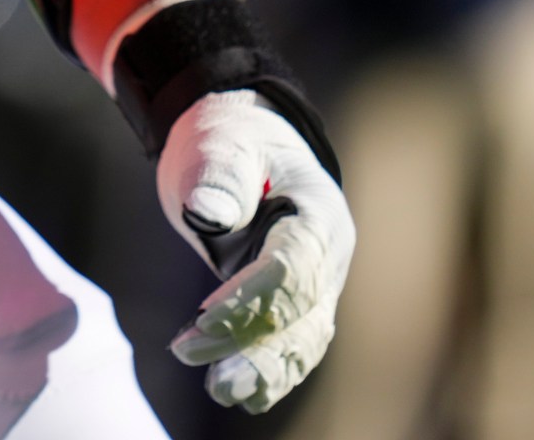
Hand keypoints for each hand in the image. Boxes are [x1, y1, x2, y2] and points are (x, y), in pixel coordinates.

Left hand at [158, 89, 353, 412]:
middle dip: (257, 346)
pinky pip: (292, 344)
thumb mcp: (222, 141)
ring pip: (302, 339)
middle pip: (301, 312)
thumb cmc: (231, 138)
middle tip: (214, 378)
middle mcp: (328, 255)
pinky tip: (242, 394)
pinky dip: (270, 371)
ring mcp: (316, 283)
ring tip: (223, 389)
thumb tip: (209, 213)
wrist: (243, 142)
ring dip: (265, 370)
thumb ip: (219, 174)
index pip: (292, 267)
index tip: (205, 316)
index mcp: (319, 213)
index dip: (251, 296)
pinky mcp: (294, 303)